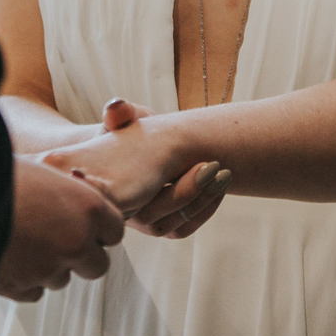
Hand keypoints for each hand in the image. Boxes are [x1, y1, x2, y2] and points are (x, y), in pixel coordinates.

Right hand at [0, 156, 124, 302]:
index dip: (100, 225)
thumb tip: (76, 184)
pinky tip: (9, 255)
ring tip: (25, 239)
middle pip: (98, 265)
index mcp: (87, 207)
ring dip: (51, 264)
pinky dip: (26, 279)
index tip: (85, 219)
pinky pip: (34, 290)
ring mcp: (49, 270)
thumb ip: (64, 186)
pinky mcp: (21, 289)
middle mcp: (75, 242)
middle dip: (82, 253)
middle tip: (59, 235)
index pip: (115, 229)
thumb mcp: (41, 168)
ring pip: (63, 278)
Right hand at [43, 98, 231, 238]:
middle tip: (217, 166)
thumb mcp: (122, 119)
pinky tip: (219, 187)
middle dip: (191, 193)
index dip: (178, 189)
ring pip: (174, 226)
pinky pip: (183, 227)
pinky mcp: (161, 225)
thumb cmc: (128, 130)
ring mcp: (143, 223)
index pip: (141, 202)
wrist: (138, 146)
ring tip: (225, 174)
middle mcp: (124, 214)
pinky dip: (205, 210)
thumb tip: (116, 108)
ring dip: (203, 201)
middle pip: (155, 218)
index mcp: (110, 189)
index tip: (203, 164)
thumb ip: (119, 114)